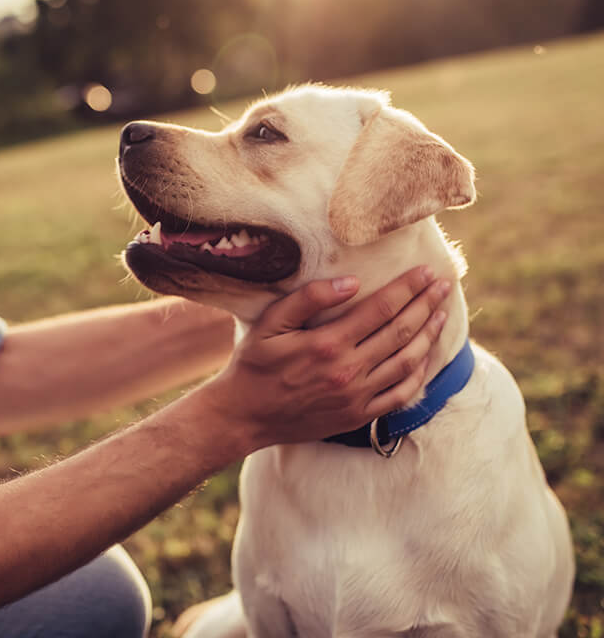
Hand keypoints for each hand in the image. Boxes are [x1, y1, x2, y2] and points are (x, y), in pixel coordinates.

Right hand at [202, 266, 449, 451]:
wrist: (245, 416)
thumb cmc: (255, 365)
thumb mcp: (270, 324)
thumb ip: (309, 299)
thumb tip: (351, 282)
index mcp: (328, 344)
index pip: (381, 308)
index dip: (408, 288)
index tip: (427, 272)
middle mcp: (348, 371)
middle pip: (401, 332)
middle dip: (426, 305)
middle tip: (444, 286)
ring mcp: (357, 397)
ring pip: (406, 362)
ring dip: (429, 336)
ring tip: (442, 314)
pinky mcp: (358, 416)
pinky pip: (400, 395)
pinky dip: (419, 375)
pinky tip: (426, 357)